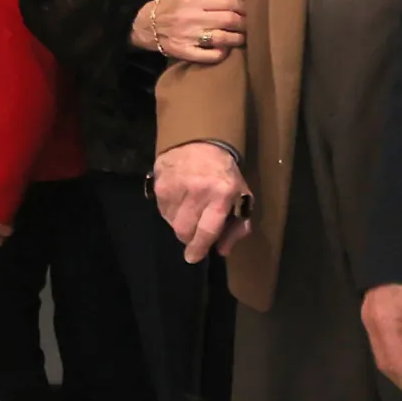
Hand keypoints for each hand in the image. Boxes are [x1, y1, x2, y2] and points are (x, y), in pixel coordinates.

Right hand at [134, 0, 247, 62]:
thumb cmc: (172, 2)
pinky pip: (210, 56)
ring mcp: (188, 37)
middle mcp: (190, 18)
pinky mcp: (184, 52)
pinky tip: (226, 48)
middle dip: (245, 22)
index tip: (250, 9)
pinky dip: (222, 53)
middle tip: (250, 23)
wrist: (147, 25)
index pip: (228, 2)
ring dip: (238, 38)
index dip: (244, 6)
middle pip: (229, 20)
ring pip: (223, 39)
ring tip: (241, 36)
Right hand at [150, 141, 252, 263]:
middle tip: (194, 233)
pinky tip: (179, 201)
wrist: (198, 142)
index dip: (199, 247)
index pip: (207, 230)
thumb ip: (237, 226)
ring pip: (172, 222)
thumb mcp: (241, 197)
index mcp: (222, 194)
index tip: (193, 257)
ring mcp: (176, 188)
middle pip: (185, 230)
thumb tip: (222, 250)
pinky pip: (162, 211)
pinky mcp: (160, 185)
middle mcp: (197, 191)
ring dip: (180, 224)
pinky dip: (171, 212)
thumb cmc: (224, 174)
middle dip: (189, 237)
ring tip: (188, 211)